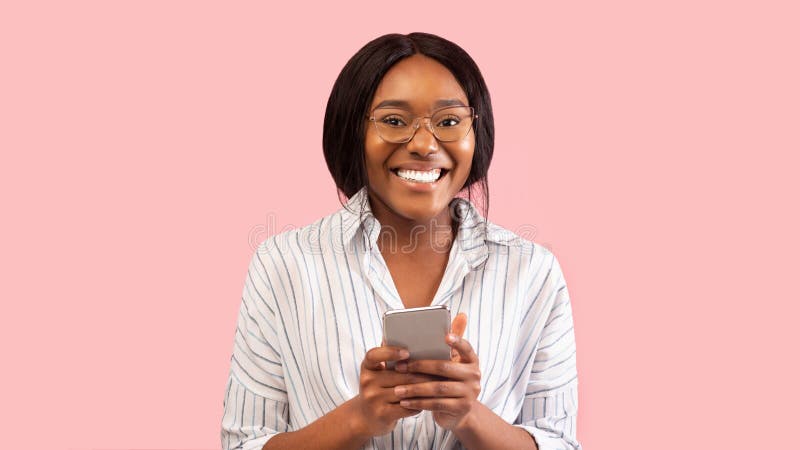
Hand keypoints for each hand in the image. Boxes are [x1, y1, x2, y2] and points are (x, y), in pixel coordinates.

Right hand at [352, 345, 439, 436]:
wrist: (366, 418)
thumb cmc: (379, 390)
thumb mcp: (379, 374)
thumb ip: (391, 361)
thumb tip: (414, 343)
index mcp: (367, 367)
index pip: (374, 355)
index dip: (390, 352)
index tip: (407, 353)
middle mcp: (367, 381)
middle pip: (399, 375)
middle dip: (422, 373)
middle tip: (440, 371)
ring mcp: (373, 399)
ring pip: (406, 391)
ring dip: (424, 389)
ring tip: (438, 385)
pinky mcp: (382, 414)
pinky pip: (406, 407)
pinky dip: (419, 404)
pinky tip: (429, 401)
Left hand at [393, 313, 481, 429]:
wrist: (458, 412)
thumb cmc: (449, 381)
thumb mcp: (450, 364)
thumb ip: (449, 345)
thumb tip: (459, 315)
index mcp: (471, 360)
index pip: (466, 348)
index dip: (457, 341)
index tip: (445, 337)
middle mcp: (474, 375)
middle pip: (444, 367)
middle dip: (419, 367)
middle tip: (399, 367)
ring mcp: (470, 393)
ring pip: (437, 388)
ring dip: (414, 388)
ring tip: (397, 389)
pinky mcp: (461, 408)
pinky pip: (436, 404)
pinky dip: (418, 403)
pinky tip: (405, 402)